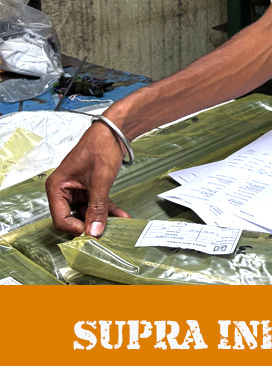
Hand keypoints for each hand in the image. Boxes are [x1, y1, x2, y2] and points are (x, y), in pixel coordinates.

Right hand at [45, 122, 130, 236]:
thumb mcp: (100, 180)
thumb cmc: (101, 147)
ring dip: (102, 217)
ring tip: (118, 223)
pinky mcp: (88, 187)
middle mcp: (64, 190)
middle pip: (73, 217)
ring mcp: (76, 189)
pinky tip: (120, 214)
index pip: (60, 219)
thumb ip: (97, 207)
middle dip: (90, 224)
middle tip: (106, 232)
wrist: (115, 131)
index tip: (92, 234)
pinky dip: (106, 209)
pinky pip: (95, 203)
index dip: (76, 228)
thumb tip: (94, 231)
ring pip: (86, 211)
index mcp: (57, 187)